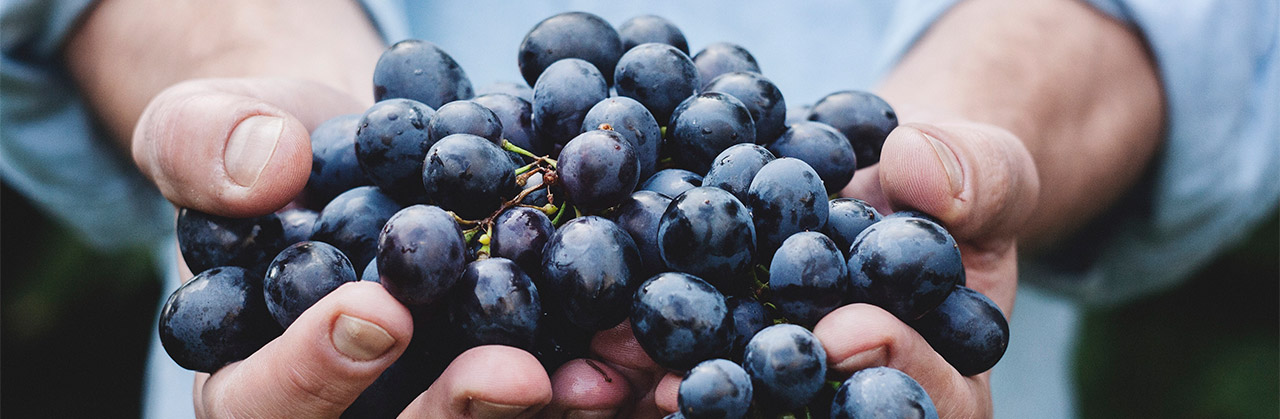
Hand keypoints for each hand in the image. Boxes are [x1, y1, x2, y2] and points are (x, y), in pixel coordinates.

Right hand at [140, 77, 638, 417]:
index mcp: (255, 379)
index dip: (317, 370)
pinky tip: (661, 360)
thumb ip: (206, 149)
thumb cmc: (267, 145)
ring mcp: (439, 397)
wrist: (366, 148)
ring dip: (558, 407)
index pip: (267, 402)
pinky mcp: (519, 375)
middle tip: (521, 373)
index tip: (377, 312)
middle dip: (462, 411)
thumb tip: (265, 169)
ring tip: (612, 371)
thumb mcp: (206, 127)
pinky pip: (563, 393)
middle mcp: (355, 411)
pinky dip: (612, 377)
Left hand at [564, 115, 1038, 417]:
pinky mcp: (717, 367)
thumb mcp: (984, 172)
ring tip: (620, 368)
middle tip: (695, 387)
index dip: (897, 371)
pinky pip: (681, 369)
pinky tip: (591, 343)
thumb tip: (917, 168)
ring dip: (678, 390)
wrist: (877, 186)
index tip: (850, 329)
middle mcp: (854, 405)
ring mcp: (783, 395)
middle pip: (813, 418)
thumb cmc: (948, 189)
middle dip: (756, 400)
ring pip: (737, 404)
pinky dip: (636, 359)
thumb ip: (974, 178)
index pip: (926, 399)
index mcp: (943, 388)